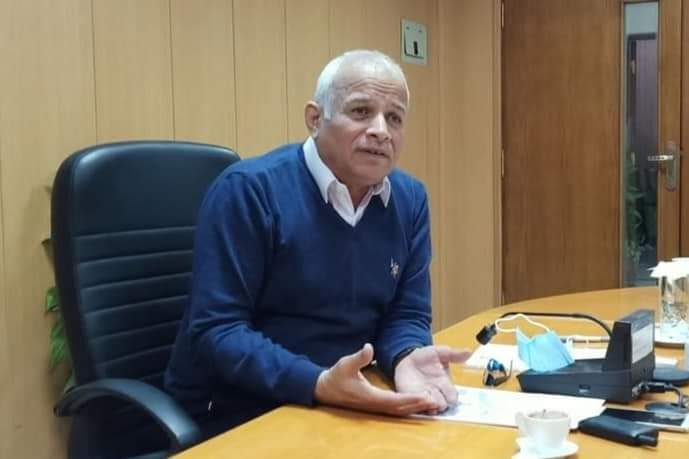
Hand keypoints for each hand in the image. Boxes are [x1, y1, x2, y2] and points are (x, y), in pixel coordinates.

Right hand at [314, 343, 437, 415]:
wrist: (325, 389)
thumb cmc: (336, 376)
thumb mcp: (346, 364)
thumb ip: (359, 357)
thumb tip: (369, 347)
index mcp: (370, 396)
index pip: (394, 400)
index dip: (410, 399)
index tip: (424, 397)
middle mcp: (375, 405)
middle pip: (400, 408)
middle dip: (417, 405)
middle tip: (435, 402)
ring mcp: (375, 407)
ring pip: (399, 411)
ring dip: (414, 408)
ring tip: (430, 404)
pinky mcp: (375, 405)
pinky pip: (395, 409)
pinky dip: (406, 407)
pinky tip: (416, 403)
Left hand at [394, 345, 471, 414]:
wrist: (407, 359)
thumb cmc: (425, 357)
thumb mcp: (439, 353)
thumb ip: (453, 354)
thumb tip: (469, 352)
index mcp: (445, 384)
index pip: (452, 395)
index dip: (451, 397)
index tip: (450, 397)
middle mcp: (435, 393)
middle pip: (442, 405)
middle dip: (440, 404)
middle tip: (436, 401)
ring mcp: (423, 397)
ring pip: (429, 409)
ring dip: (428, 406)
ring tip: (426, 400)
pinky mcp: (410, 398)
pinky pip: (414, 405)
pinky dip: (415, 403)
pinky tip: (415, 398)